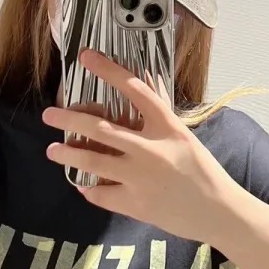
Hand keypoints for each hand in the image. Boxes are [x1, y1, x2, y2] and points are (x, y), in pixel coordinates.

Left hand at [43, 50, 242, 243]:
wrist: (219, 212)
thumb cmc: (204, 173)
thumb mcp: (184, 138)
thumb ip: (158, 122)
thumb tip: (135, 97)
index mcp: (167, 127)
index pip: (134, 89)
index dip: (108, 70)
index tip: (86, 57)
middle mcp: (150, 149)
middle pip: (100, 128)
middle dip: (68, 120)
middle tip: (49, 115)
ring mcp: (140, 178)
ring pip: (92, 161)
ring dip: (68, 155)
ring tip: (53, 151)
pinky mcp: (135, 204)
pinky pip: (100, 194)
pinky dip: (89, 189)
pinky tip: (84, 185)